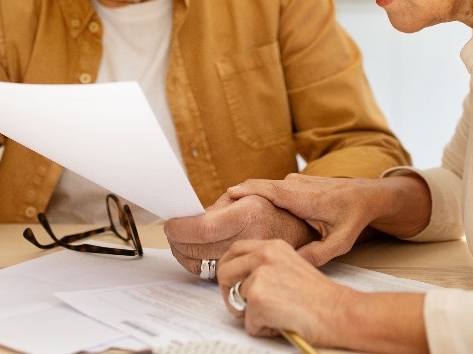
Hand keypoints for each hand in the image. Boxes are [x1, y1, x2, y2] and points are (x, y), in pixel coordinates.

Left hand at [163, 193, 317, 276]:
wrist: (303, 233)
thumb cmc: (271, 210)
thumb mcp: (248, 196)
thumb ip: (216, 207)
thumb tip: (185, 217)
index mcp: (249, 215)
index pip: (203, 228)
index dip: (180, 229)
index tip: (170, 225)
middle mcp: (251, 239)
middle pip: (199, 249)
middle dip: (177, 242)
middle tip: (172, 233)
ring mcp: (252, 261)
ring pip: (203, 266)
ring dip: (186, 255)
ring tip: (183, 243)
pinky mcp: (251, 276)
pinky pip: (214, 274)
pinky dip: (201, 264)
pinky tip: (200, 253)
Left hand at [216, 239, 352, 344]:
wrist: (340, 312)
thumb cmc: (320, 297)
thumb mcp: (290, 266)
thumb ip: (265, 266)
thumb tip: (239, 279)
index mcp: (273, 246)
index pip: (234, 250)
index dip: (229, 270)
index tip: (233, 284)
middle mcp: (264, 255)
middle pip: (224, 272)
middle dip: (230, 293)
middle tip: (246, 307)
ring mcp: (260, 276)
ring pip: (235, 300)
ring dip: (251, 315)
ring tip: (277, 314)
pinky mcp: (258, 298)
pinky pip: (247, 322)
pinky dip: (262, 329)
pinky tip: (282, 322)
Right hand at [227, 174, 430, 265]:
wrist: (369, 194)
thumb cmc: (354, 217)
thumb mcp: (340, 242)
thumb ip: (316, 254)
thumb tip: (291, 263)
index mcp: (303, 197)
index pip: (268, 189)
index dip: (246, 191)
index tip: (225, 195)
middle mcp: (295, 184)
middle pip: (259, 186)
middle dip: (237, 195)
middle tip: (213, 209)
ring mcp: (295, 181)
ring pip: (264, 187)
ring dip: (246, 196)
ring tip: (224, 211)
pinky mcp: (295, 184)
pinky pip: (271, 188)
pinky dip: (257, 196)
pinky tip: (247, 209)